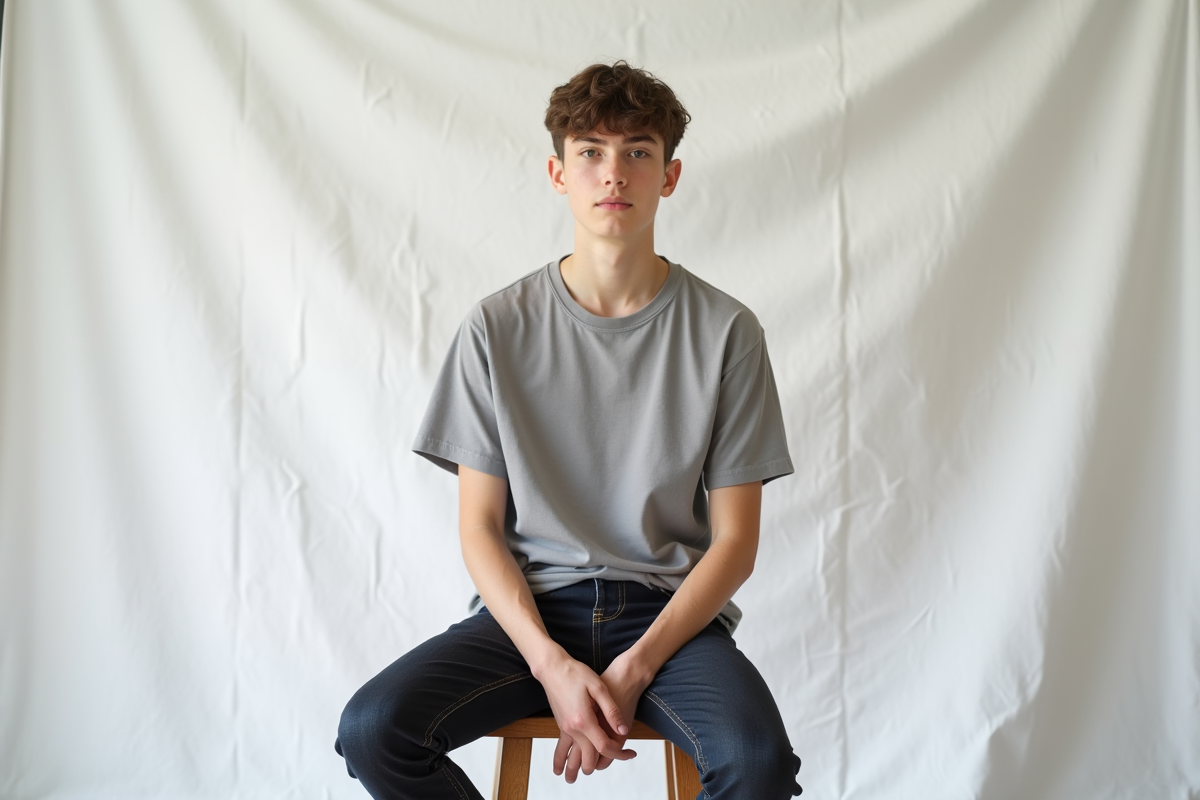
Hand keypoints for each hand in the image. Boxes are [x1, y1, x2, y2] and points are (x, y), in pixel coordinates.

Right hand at [558, 651, 654, 777]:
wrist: (552, 669)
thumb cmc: (576, 674)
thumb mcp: (598, 688)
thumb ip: (611, 711)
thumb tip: (623, 730)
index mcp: (584, 720)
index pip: (604, 747)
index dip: (619, 753)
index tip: (630, 751)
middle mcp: (572, 729)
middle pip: (589, 758)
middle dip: (603, 763)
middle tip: (621, 757)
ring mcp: (565, 728)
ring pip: (573, 757)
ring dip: (579, 768)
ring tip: (581, 776)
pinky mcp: (562, 725)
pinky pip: (566, 747)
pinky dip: (570, 757)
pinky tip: (569, 762)